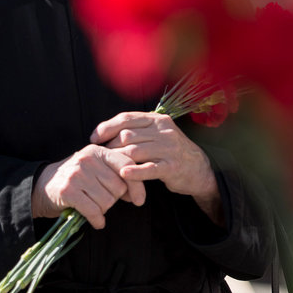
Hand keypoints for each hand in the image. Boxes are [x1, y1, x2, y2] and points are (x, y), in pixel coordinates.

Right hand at [31, 144, 146, 228]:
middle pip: (118, 186)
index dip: (136, 184)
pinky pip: (93, 211)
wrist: (41, 185)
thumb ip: (116, 176)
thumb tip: (137, 195)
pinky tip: (96, 221)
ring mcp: (77, 174)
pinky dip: (97, 219)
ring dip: (103, 210)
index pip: (126, 165)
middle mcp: (88, 159)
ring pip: (107, 200)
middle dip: (115, 199)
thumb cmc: (75, 179)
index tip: (139, 200)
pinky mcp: (67, 191)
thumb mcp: (95, 169)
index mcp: (98, 151)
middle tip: (103, 201)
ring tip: (94, 206)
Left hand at [91, 112, 222, 223]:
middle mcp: (163, 130)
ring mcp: (169, 148)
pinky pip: (149, 168)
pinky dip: (135, 171)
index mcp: (157, 119)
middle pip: (128, 135)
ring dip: (118, 159)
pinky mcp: (172, 166)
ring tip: (107, 167)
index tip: (94, 138)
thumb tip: (107, 130)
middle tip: (100, 156)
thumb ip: (138, 129)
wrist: (198, 168)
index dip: (107, 127)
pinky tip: (123, 174)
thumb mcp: (157, 133)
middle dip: (110, 146)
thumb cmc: (170, 151)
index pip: (127, 118)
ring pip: (135, 151)